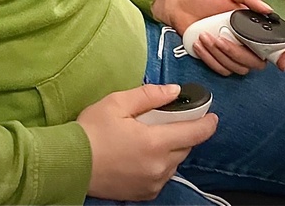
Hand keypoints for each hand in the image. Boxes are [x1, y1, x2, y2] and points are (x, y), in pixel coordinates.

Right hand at [77, 84, 217, 201]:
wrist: (71, 163)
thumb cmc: (92, 130)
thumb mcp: (117, 102)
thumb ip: (149, 95)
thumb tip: (174, 91)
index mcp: (155, 142)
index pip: (193, 133)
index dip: (206, 123)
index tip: (212, 115)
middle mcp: (160, 166)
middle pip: (185, 147)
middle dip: (183, 131)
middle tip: (168, 118)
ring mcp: (154, 182)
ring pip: (175, 162)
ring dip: (171, 148)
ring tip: (150, 135)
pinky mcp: (146, 193)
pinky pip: (162, 175)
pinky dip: (160, 162)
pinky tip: (142, 153)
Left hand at [151, 0, 284, 75]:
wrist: (177, 1)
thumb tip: (267, 9)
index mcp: (251, 25)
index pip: (273, 45)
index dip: (281, 55)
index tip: (279, 61)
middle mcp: (244, 40)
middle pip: (255, 62)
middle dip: (237, 52)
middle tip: (220, 38)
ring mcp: (229, 51)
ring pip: (237, 67)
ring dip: (221, 54)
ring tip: (206, 36)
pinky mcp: (215, 58)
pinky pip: (221, 69)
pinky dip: (210, 58)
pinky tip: (200, 43)